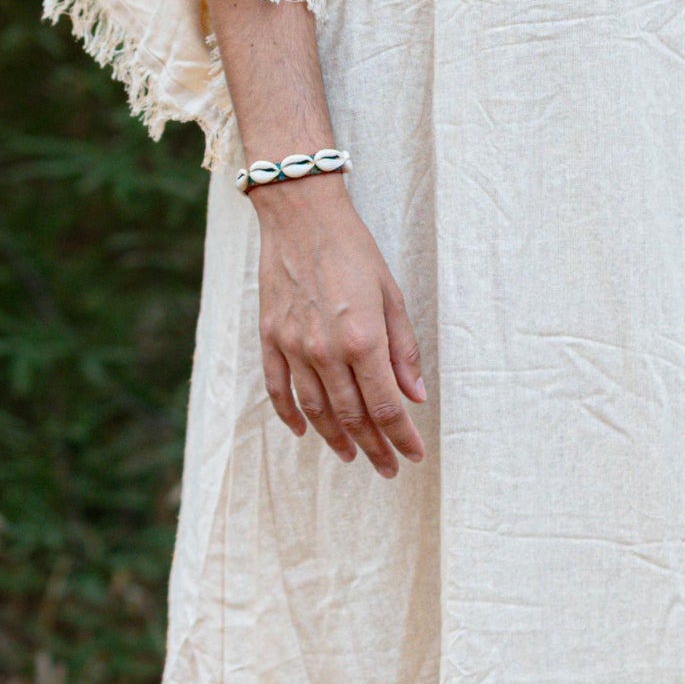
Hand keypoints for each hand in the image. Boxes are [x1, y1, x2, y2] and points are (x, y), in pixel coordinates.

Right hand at [253, 176, 427, 475]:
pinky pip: (278, 389)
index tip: (412, 455)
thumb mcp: (391, 295)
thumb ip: (403, 350)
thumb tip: (415, 395)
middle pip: (352, 416)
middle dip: (374, 447)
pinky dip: (291, 415)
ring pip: (315, 410)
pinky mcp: (270, 337)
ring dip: (336, 439)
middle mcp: (326, 350)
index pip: (385, 406)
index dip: (401, 436)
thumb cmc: (354, 251)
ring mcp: (293, 346)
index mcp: (363, 339)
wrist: (301, 216)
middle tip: (387, 467)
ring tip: (352, 455)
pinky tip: (304, 432)